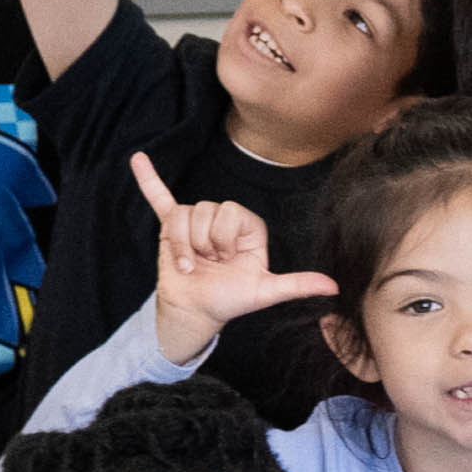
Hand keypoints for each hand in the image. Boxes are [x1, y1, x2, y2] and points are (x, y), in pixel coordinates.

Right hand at [138, 149, 333, 361]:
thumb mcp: (265, 292)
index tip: (228, 260)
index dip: (227, 238)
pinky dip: (148, 179)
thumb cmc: (230, 300)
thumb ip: (297, 284)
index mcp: (247, 227)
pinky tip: (138, 160)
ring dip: (184, 245)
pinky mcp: (170, 228)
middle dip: (206, 242)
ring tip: (191, 262)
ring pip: (185, 214)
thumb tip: (334, 287)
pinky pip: (159, 199)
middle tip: (209, 263)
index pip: (234, 213)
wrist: (196, 312)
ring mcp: (195, 222)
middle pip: (208, 210)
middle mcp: (221, 220)